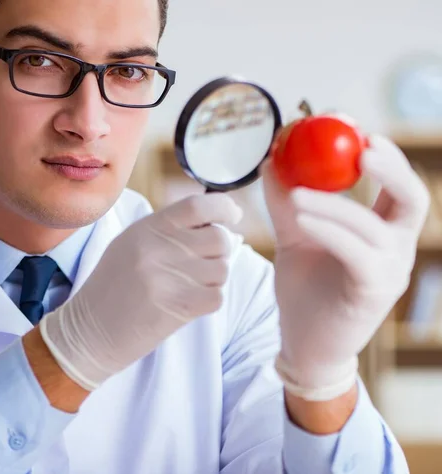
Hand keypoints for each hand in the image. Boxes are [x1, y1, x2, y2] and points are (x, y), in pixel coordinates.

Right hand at [40, 194, 242, 390]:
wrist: (88, 331)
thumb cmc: (112, 287)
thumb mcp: (131, 244)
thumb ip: (169, 231)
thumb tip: (219, 225)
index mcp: (147, 228)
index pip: (198, 205)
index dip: (223, 208)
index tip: (232, 216)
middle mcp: (158, 247)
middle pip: (219, 238)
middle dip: (219, 252)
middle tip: (202, 264)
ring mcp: (168, 277)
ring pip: (222, 269)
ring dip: (213, 279)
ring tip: (187, 286)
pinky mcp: (177, 306)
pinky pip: (217, 297)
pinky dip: (209, 301)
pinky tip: (187, 303)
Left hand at [262, 134, 429, 400]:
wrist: (303, 343)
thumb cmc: (305, 290)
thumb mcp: (294, 238)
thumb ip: (286, 203)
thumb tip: (271, 159)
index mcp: (382, 232)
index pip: (397, 185)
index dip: (382, 153)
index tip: (351, 126)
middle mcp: (395, 249)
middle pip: (412, 198)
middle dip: (390, 167)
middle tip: (358, 145)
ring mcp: (390, 271)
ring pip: (374, 225)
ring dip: (335, 203)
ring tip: (297, 193)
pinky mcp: (374, 291)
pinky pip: (356, 252)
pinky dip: (329, 230)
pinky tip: (302, 219)